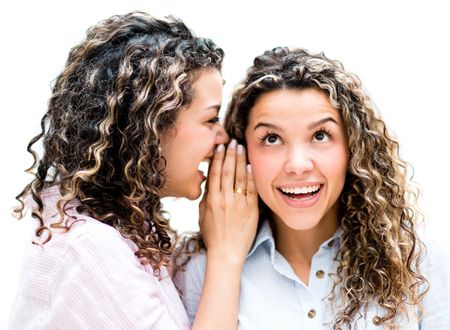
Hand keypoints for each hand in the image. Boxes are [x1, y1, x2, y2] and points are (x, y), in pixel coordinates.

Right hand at [199, 139, 258, 267]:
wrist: (226, 254)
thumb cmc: (213, 236)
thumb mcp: (203, 215)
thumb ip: (206, 198)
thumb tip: (209, 182)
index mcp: (211, 200)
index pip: (214, 173)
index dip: (217, 158)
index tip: (219, 146)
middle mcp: (224, 199)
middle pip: (227, 171)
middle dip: (229, 154)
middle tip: (231, 141)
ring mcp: (238, 204)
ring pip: (239, 177)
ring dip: (240, 160)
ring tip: (241, 147)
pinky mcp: (250, 209)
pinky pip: (251, 189)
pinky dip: (251, 176)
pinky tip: (250, 165)